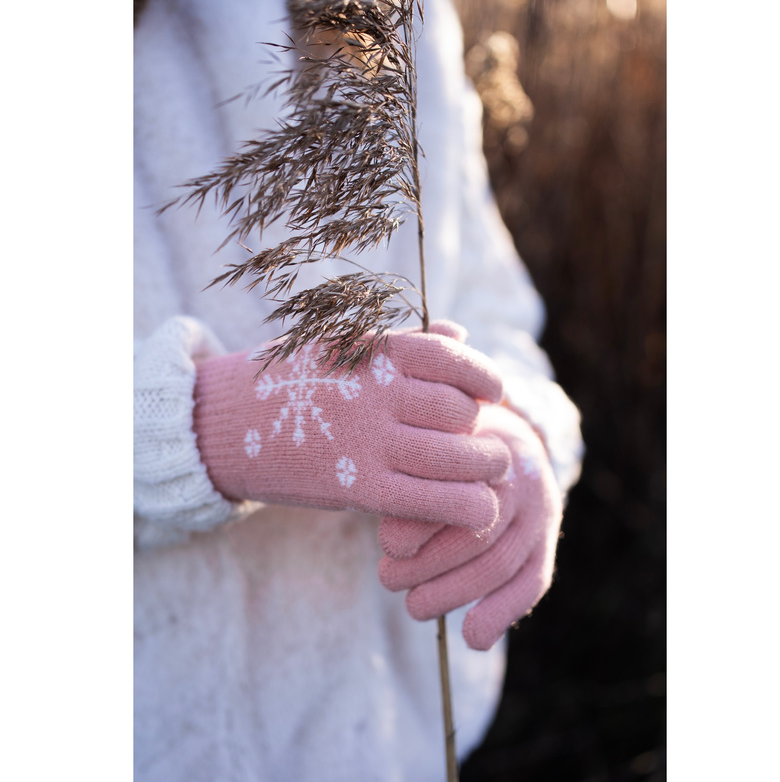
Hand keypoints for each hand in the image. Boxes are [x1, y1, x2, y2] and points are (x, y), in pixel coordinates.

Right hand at [192, 322, 510, 530]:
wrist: (220, 422)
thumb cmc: (290, 383)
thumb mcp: (341, 349)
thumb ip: (405, 345)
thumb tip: (462, 334)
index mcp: (371, 351)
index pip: (450, 357)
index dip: (484, 377)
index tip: (494, 393)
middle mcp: (372, 391)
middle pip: (459, 412)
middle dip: (483, 430)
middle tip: (487, 443)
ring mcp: (365, 440)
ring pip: (455, 457)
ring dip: (487, 468)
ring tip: (492, 473)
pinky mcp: (356, 487)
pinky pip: (431, 500)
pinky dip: (468, 508)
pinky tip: (481, 510)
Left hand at [378, 403, 562, 649]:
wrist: (508, 444)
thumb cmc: (453, 452)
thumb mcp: (435, 451)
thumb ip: (416, 486)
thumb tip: (392, 543)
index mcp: (487, 452)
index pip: (455, 494)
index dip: (421, 526)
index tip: (388, 545)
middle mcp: (519, 482)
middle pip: (478, 535)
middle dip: (428, 566)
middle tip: (389, 579)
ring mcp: (540, 513)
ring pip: (500, 563)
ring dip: (454, 594)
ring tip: (414, 606)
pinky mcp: (547, 542)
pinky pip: (531, 583)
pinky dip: (502, 613)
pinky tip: (474, 638)